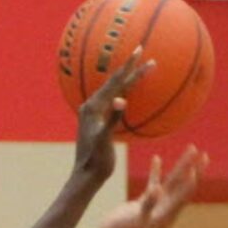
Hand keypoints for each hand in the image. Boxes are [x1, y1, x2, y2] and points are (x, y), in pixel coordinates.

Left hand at [72, 50, 152, 185]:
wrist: (86, 176)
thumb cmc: (97, 161)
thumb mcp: (105, 140)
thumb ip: (112, 119)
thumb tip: (121, 100)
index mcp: (94, 106)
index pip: (116, 82)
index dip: (130, 67)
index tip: (141, 52)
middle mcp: (91, 105)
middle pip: (114, 81)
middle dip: (129, 67)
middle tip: (141, 50)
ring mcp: (92, 113)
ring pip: (112, 89)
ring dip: (125, 79)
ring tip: (135, 68)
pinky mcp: (95, 121)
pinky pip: (110, 101)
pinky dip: (121, 93)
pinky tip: (126, 94)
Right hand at [100, 146, 206, 227]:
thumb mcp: (136, 218)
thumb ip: (148, 203)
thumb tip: (157, 189)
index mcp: (167, 215)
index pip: (183, 195)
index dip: (191, 180)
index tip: (199, 164)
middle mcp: (166, 211)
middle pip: (183, 187)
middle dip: (194, 170)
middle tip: (205, 154)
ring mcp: (156, 206)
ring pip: (172, 182)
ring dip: (181, 167)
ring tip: (191, 150)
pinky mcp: (146, 204)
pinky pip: (154, 184)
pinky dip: (156, 172)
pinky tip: (156, 158)